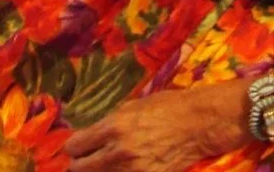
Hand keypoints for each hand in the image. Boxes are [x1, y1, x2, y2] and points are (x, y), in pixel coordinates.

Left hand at [62, 87, 244, 171]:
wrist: (199, 124)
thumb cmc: (167, 107)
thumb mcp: (131, 108)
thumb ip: (107, 125)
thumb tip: (89, 137)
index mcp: (112, 128)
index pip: (75, 147)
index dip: (74, 148)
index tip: (79, 148)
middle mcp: (118, 152)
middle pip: (79, 169)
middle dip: (80, 165)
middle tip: (86, 161)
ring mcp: (133, 171)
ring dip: (99, 171)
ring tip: (107, 164)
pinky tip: (123, 168)